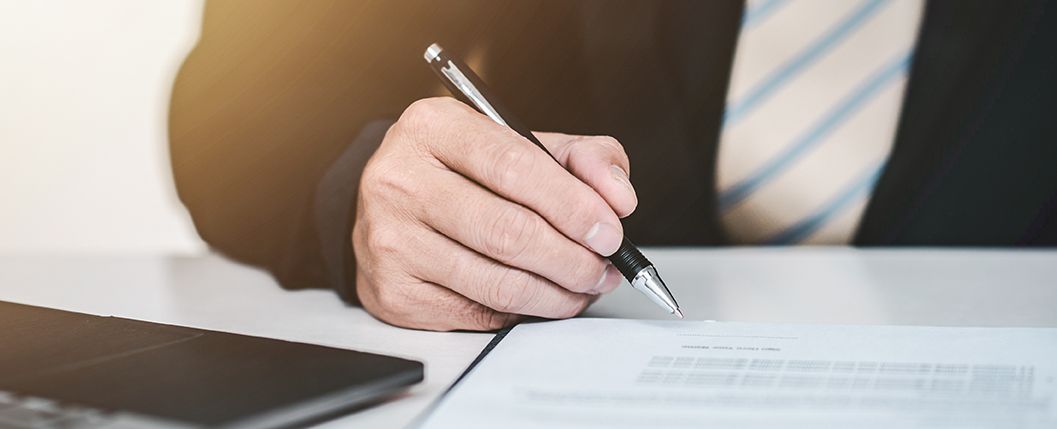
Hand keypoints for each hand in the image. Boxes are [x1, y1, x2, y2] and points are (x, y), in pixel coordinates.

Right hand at [353, 97, 637, 330]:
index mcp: (433, 127)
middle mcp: (401, 180)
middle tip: (602, 268)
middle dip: (572, 258)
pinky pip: (477, 312)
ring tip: (582, 286)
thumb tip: (618, 197)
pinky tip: (540, 297)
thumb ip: (579, 158)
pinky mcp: (393, 292)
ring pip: (497, 282)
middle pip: (508, 232)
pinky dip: (522, 311)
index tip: (610, 231)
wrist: (392, 204)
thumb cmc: (462, 172)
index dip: (573, 205)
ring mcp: (391, 239)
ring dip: (556, 293)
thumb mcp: (519, 143)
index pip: (515, 166)